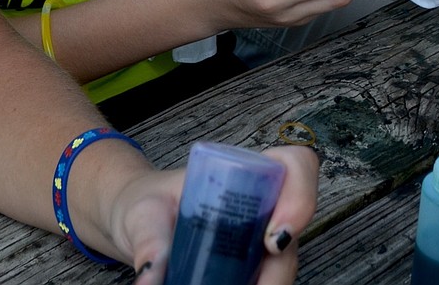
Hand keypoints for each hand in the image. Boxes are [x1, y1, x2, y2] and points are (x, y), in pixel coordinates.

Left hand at [114, 147, 318, 283]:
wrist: (138, 226)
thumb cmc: (147, 205)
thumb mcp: (142, 215)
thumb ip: (148, 242)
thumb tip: (151, 282)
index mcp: (246, 172)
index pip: (296, 165)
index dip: (301, 196)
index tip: (273, 238)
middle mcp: (263, 205)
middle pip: (293, 232)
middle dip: (279, 271)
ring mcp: (259, 241)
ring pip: (282, 267)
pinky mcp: (249, 269)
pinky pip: (264, 282)